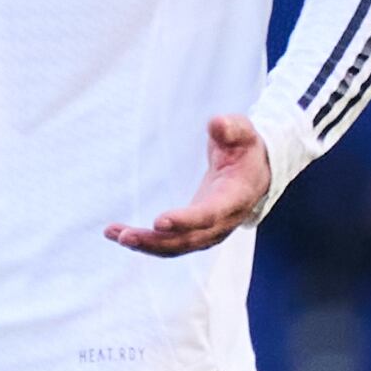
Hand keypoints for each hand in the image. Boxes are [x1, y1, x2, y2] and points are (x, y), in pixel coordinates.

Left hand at [105, 114, 276, 256]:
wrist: (256, 172)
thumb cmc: (246, 149)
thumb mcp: (244, 132)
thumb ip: (231, 128)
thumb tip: (216, 123)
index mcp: (236, 197)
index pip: (210, 214)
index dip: (186, 220)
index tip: (159, 221)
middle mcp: (222, 221)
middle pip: (189, 239)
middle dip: (156, 241)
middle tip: (126, 236)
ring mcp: (208, 231)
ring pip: (176, 246)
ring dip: (145, 244)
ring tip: (114, 234)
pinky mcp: (194, 231)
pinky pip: (168, 242)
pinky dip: (144, 241)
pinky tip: (116, 233)